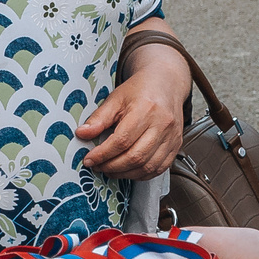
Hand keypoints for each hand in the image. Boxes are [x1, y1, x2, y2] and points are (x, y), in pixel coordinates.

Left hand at [78, 45, 189, 178]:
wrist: (166, 84)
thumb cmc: (141, 90)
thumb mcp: (116, 98)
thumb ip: (99, 118)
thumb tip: (82, 134)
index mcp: (146, 109)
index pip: (122, 140)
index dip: (103, 154)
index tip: (89, 159)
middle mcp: (162, 124)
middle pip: (135, 157)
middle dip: (112, 166)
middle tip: (97, 166)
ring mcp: (172, 137)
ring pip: (147, 166)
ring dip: (125, 174)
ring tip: (110, 170)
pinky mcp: (176, 145)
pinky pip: (159, 169)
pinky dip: (141, 174)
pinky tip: (128, 170)